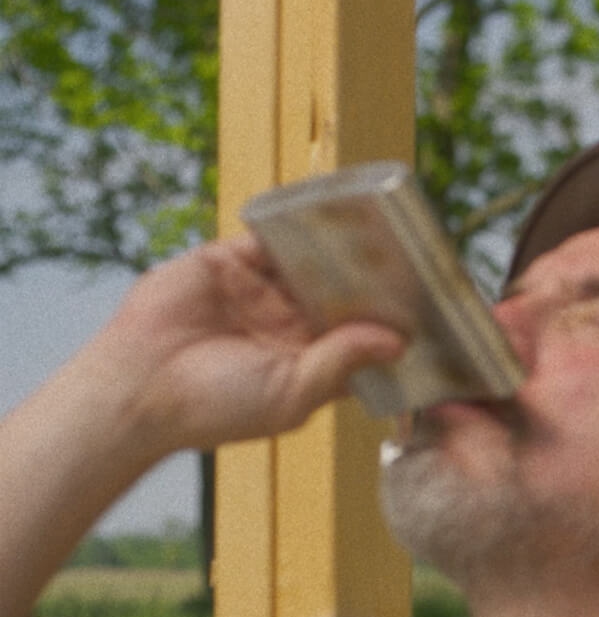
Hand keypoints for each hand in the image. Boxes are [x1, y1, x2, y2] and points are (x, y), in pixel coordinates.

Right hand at [88, 233, 407, 453]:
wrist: (140, 390)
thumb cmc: (216, 409)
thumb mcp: (292, 393)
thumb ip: (342, 363)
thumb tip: (397, 340)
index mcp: (314, 358)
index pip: (367, 332)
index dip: (398, 320)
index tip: (440, 310)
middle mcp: (294, 321)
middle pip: (349, 290)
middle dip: (382, 276)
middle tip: (428, 258)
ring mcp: (264, 289)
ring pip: (316, 257)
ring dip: (347, 243)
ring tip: (390, 226)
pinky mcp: (231, 260)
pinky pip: (272, 234)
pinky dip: (298, 220)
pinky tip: (331, 207)